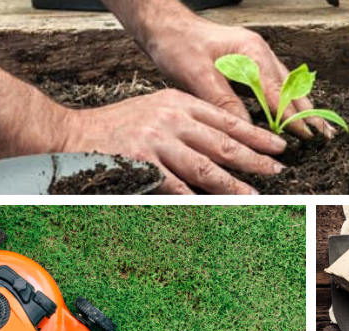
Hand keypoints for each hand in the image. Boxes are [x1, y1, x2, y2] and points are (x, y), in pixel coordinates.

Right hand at [62, 88, 286, 194]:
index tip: (278, 146)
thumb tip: (225, 145)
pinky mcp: (141, 165)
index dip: (255, 134)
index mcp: (178, 103)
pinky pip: (176, 186)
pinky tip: (212, 208)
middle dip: (254, 159)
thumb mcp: (156, 110)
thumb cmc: (116, 126)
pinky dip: (196, 199)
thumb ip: (188, 122)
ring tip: (253, 195)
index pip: (226, 119)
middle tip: (277, 170)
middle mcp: (171, 119)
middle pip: (222, 143)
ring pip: (205, 167)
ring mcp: (156, 142)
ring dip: (232, 184)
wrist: (70, 134)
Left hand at [144, 16, 335, 138]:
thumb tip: (246, 128)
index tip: (306, 136)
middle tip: (325, 136)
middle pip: (291, 88)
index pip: (278, 92)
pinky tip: (295, 114)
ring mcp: (258, 57)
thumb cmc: (178, 45)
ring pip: (288, 86)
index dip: (292, 117)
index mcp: (251, 52)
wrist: (166, 27)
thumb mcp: (197, 74)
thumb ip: (223, 101)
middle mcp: (260, 53)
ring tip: (318, 129)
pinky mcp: (251, 63)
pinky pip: (276, 84)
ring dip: (302, 108)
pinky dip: (288, 101)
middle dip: (308, 113)